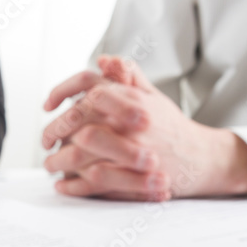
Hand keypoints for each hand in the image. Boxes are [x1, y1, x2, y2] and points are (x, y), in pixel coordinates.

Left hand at [42, 56, 246, 199]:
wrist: (200, 159)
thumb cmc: (173, 128)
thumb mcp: (153, 96)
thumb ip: (128, 77)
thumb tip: (103, 61)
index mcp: (132, 98)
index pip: (87, 86)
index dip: (61, 92)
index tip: (48, 105)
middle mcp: (129, 122)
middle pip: (77, 120)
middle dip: (53, 130)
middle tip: (45, 140)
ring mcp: (130, 151)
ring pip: (79, 153)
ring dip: (57, 161)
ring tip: (50, 164)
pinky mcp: (131, 178)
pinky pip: (91, 182)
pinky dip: (72, 185)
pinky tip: (63, 185)